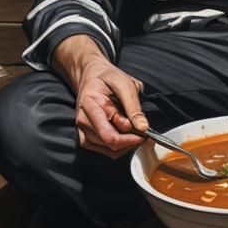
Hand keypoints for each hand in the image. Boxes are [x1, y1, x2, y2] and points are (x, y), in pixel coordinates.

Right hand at [53, 34, 149, 157]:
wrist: (92, 76)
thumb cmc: (108, 78)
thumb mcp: (125, 84)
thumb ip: (133, 106)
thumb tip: (143, 127)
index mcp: (90, 103)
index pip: (108, 132)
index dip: (130, 136)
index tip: (145, 132)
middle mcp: (83, 119)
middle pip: (108, 142)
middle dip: (130, 141)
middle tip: (144, 133)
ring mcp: (82, 129)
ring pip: (107, 149)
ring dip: (125, 145)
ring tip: (136, 133)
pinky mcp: (85, 136)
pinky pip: (103, 151)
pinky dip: (118, 148)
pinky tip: (126, 138)